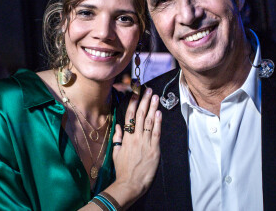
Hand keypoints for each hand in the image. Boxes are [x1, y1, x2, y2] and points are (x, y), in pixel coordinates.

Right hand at [111, 88, 160, 207]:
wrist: (130, 183)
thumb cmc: (123, 169)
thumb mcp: (116, 153)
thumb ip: (117, 138)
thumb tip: (118, 126)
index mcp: (126, 137)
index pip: (129, 116)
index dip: (133, 103)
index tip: (136, 93)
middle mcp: (136, 137)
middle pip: (141, 115)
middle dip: (145, 101)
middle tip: (149, 90)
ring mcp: (145, 142)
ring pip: (149, 121)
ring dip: (153, 108)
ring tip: (155, 97)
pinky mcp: (154, 149)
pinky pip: (156, 133)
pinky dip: (158, 122)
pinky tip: (159, 113)